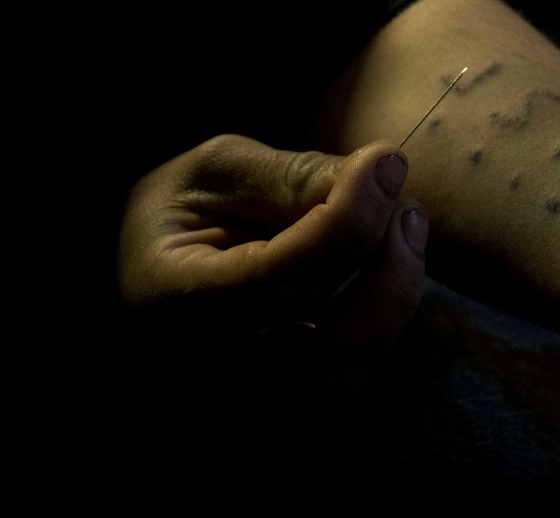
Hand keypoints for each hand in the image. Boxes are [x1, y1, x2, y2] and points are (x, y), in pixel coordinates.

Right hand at [117, 134, 427, 390]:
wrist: (144, 272)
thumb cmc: (176, 214)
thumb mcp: (212, 174)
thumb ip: (287, 177)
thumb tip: (379, 171)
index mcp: (172, 305)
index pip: (281, 280)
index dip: (348, 220)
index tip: (388, 161)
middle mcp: (210, 372)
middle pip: (328, 347)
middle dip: (388, 269)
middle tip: (408, 206)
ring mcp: (248, 400)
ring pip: (349, 379)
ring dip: (395, 302)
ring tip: (404, 234)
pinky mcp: (284, 405)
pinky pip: (353, 383)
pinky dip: (385, 330)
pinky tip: (385, 276)